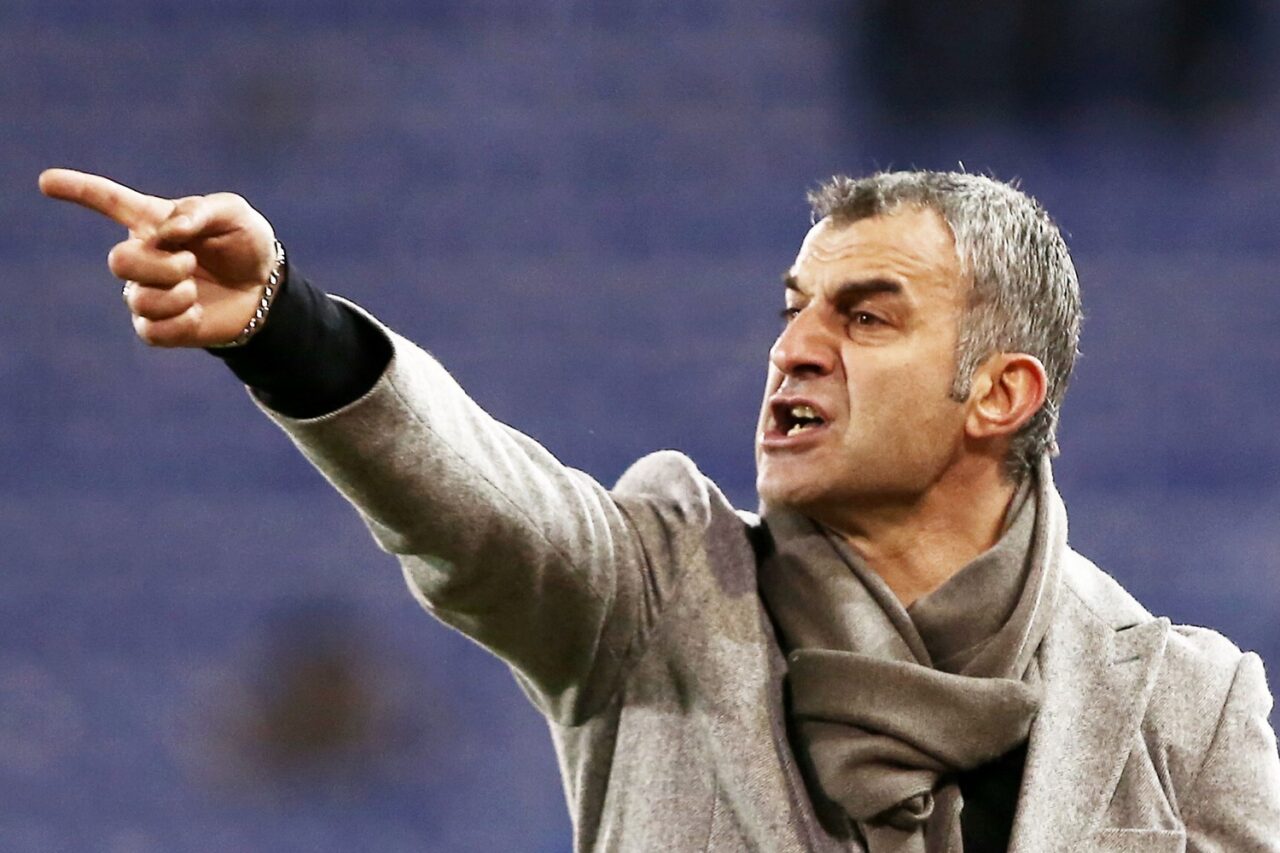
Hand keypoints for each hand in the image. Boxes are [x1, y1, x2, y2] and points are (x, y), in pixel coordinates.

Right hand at [39, 168, 277, 346]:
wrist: (265, 290)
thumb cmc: (245, 245)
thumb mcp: (235, 215)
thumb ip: (201, 212)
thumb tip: (166, 233)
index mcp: (154, 222)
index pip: (108, 202)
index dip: (78, 190)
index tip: (46, 181)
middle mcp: (143, 256)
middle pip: (118, 261)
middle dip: (159, 265)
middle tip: (189, 263)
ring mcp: (146, 292)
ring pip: (137, 299)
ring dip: (176, 294)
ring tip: (196, 288)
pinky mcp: (158, 326)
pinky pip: (151, 330)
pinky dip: (181, 322)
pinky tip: (197, 313)